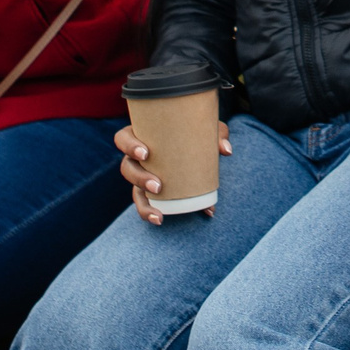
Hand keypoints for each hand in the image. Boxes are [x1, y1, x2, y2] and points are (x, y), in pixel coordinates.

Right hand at [117, 121, 231, 224]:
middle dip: (139, 178)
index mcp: (142, 136)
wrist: (198, 148)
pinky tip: (160, 220)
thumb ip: (217, 134)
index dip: (129, 146)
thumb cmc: (195, 133)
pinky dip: (151, 214)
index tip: (146, 154)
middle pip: (127, 168)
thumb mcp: (206, 130)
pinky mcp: (151, 193)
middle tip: (158, 185)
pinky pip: (145, 205)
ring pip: (134, 191)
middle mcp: (137, 158)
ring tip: (159, 213)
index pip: (123, 138)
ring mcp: (142, 177)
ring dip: (143, 204)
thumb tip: (225, 151)